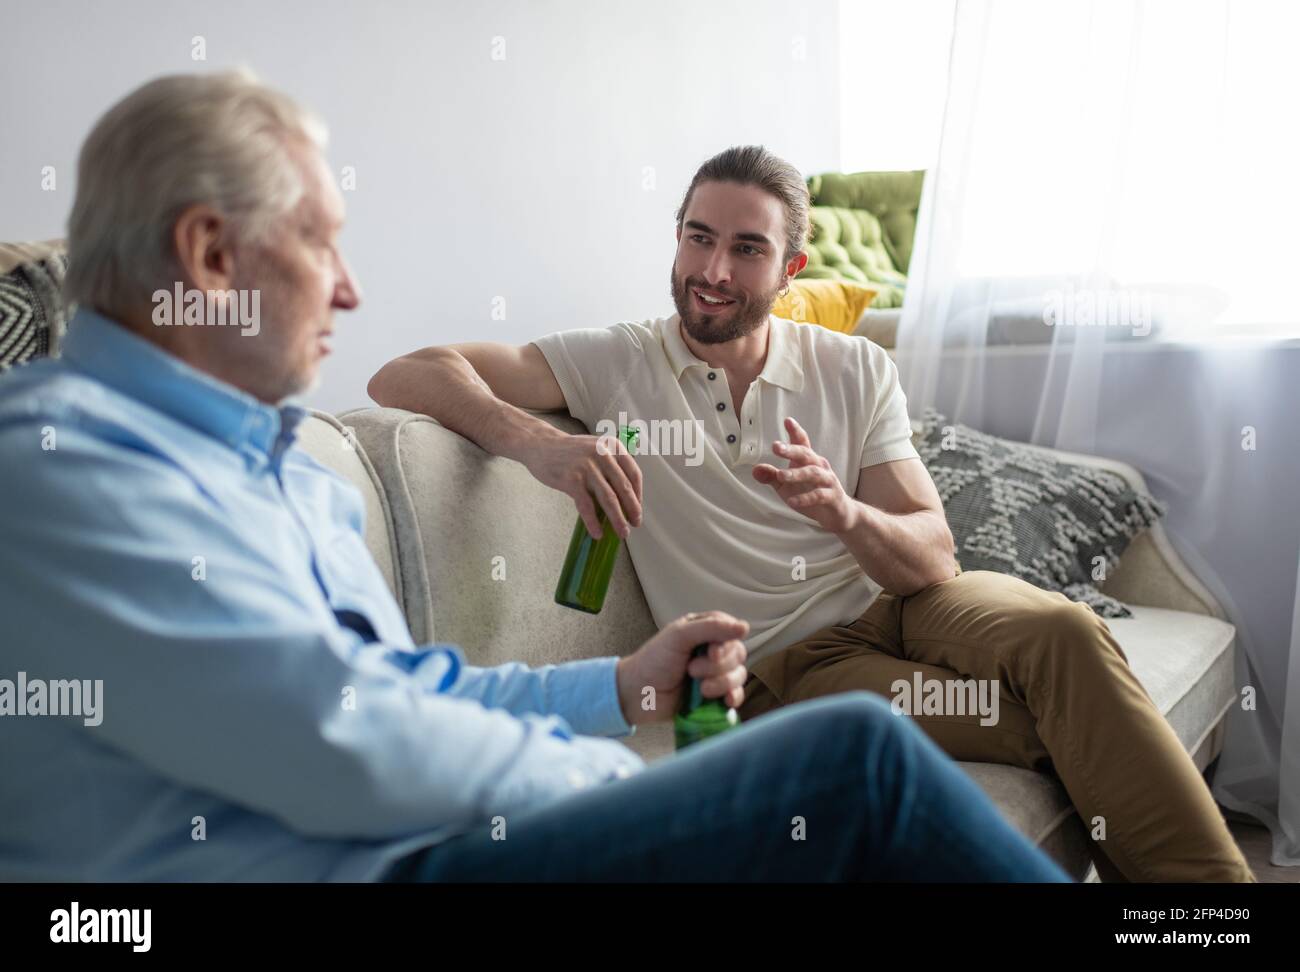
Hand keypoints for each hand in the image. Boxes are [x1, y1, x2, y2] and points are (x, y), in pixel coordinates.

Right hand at [521, 431, 641, 538]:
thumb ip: (611, 467)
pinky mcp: (572, 479)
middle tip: (635, 524)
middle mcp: (603, 454)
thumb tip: (625, 499)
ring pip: (609, 499)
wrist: (541, 445)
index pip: (634, 474)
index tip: (637, 509)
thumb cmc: (571, 451)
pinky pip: (587, 506)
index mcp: (613, 446)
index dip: (638, 495)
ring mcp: (587, 467)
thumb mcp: (597, 449)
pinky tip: (597, 533)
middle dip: (632, 510)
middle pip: (624, 488)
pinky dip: (593, 522)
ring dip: (617, 519)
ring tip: (622, 532)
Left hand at [616, 611, 748, 725]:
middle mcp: (713, 650)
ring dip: (722, 683)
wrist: (638, 694)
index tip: (711, 653)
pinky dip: (734, 697)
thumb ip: (710, 628)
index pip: (731, 629)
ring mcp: (715, 674)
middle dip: (718, 666)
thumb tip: (745, 627)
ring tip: (700, 689)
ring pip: (739, 675)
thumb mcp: (679, 636)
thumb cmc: (654, 660)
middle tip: (691, 670)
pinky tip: (726, 701)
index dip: (726, 642)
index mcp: (705, 630)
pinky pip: (737, 695)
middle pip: (738, 654)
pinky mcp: (715, 696)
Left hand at [752, 416, 855, 533]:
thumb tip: (755, 469)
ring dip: (796, 473)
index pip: (802, 442)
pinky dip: (805, 498)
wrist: (838, 513)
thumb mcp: (787, 486)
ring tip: (780, 475)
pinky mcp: (833, 497)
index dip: (796, 431)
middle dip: (791, 449)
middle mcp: (820, 466)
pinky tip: (792, 502)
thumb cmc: (811, 494)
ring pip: (813, 473)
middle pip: (806, 454)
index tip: (787, 420)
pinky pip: (819, 495)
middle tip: (776, 447)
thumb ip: (772, 477)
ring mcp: (828, 481)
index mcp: (808, 460)